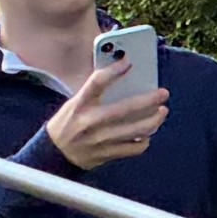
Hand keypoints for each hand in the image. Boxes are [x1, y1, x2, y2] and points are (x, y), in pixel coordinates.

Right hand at [47, 59, 169, 171]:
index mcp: (79, 105)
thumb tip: (123, 78)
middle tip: (163, 93)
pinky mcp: (105, 154)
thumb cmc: (68, 123)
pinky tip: (147, 134)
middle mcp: (89, 121)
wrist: (53, 154)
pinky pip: (132, 148)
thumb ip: (94, 93)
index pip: (96, 83)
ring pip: (134, 130)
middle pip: (125, 108)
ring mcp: (99, 140)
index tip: (128, 62)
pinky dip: (144, 141)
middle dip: (148, 100)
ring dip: (153, 120)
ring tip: (162, 112)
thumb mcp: (74, 103)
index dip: (113, 71)